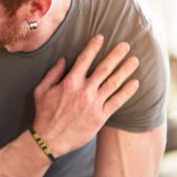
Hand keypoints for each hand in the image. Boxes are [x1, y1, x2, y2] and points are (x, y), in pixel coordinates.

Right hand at [32, 35, 139, 156]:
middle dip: (116, 55)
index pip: (84, 59)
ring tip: (135, 60)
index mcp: (69, 83)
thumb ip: (52, 74)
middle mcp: (84, 91)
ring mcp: (94, 104)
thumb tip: (63, 59)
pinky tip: (135, 83)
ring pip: (113, 83)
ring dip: (125, 70)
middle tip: (126, 45)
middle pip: (104, 69)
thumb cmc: (43, 115)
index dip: (94, 47)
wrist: (49, 140)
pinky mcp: (100, 117)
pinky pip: (117, 102)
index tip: (101, 37)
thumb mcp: (41, 91)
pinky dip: (127, 92)